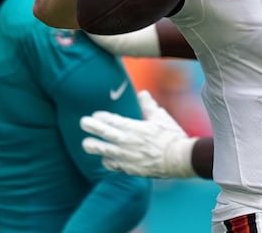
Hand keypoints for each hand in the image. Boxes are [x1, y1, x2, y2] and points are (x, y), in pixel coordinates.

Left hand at [81, 90, 196, 177]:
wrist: (178, 159)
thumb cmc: (171, 136)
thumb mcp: (161, 117)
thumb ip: (149, 105)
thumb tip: (142, 93)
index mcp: (132, 127)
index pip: (110, 120)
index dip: (100, 117)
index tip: (95, 115)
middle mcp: (125, 141)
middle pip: (102, 133)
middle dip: (90, 126)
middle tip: (83, 123)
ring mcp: (125, 156)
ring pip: (102, 150)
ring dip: (92, 146)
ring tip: (86, 144)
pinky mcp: (128, 168)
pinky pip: (111, 165)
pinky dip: (107, 161)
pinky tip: (106, 159)